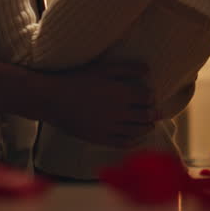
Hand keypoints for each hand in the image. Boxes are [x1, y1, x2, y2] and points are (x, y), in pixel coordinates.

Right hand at [41, 61, 158, 147]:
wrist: (53, 99)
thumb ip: (126, 68)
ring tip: (150, 125)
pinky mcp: (101, 138)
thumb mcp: (102, 69)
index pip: (146, 97)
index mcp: (121, 92)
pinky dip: (134, 140)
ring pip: (138, 130)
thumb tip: (148, 69)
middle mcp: (119, 111)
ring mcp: (110, 127)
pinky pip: (124, 142)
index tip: (150, 95)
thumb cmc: (77, 80)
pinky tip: (136, 137)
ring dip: (147, 127)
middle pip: (146, 115)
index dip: (151, 96)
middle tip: (156, 112)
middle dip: (153, 113)